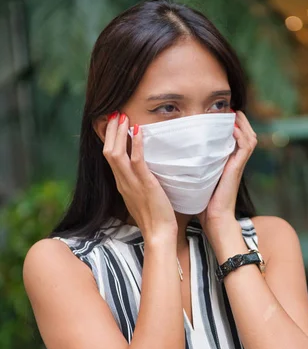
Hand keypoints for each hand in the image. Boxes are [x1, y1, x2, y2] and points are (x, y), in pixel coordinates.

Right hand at [103, 112, 177, 240]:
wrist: (159, 234)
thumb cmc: (155, 217)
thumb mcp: (143, 197)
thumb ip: (141, 182)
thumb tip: (146, 171)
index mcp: (122, 184)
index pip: (110, 157)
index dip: (109, 139)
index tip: (113, 124)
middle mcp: (123, 182)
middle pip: (108, 151)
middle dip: (110, 131)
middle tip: (115, 114)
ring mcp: (131, 183)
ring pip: (116, 154)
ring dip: (118, 133)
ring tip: (123, 117)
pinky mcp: (145, 184)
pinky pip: (136, 161)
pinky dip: (136, 144)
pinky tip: (138, 130)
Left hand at [197, 110, 256, 233]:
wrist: (214, 218)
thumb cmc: (204, 203)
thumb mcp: (197, 179)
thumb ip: (192, 167)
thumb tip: (174, 156)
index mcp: (226, 162)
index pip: (234, 139)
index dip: (231, 125)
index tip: (219, 115)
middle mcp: (234, 161)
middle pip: (246, 134)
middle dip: (239, 120)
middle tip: (228, 108)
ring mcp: (238, 164)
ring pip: (249, 137)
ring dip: (243, 123)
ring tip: (233, 113)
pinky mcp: (237, 168)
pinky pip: (246, 146)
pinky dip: (241, 135)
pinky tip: (232, 127)